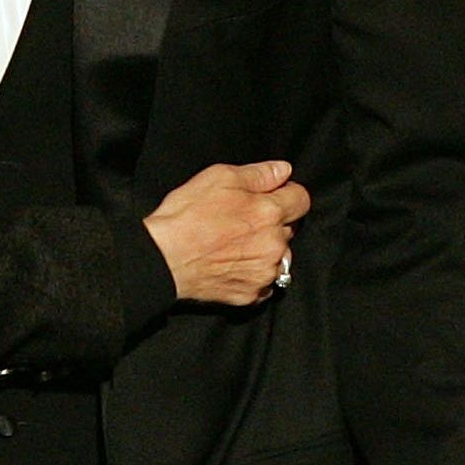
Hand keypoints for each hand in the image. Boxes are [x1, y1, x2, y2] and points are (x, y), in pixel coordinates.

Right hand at [141, 160, 309, 305]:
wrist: (163, 259)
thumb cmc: (184, 218)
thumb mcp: (217, 177)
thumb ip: (257, 173)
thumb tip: (282, 170)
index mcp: (270, 212)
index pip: (301, 199)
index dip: (285, 193)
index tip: (269, 196)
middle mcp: (275, 244)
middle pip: (289, 228)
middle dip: (271, 223)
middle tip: (239, 221)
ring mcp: (265, 271)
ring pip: (278, 256)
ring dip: (264, 250)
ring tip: (233, 245)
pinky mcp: (252, 293)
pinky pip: (264, 282)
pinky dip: (252, 274)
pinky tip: (230, 265)